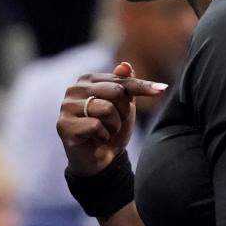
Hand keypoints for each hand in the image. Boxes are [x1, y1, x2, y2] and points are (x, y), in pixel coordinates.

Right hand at [57, 62, 166, 176]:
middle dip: (123, 112)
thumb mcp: (125, 105)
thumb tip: (125, 65)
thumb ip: (126, 84)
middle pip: (116, 92)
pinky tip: (95, 139)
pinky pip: (96, 126)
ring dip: (113, 126)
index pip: (122, 80)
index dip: (143, 87)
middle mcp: (74, 89)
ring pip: (107, 109)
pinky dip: (103, 136)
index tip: (162, 89)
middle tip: (115, 123)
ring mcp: (66, 106)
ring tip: (104, 131)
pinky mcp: (63, 125)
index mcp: (88, 80)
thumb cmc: (111, 129)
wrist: (99, 160)